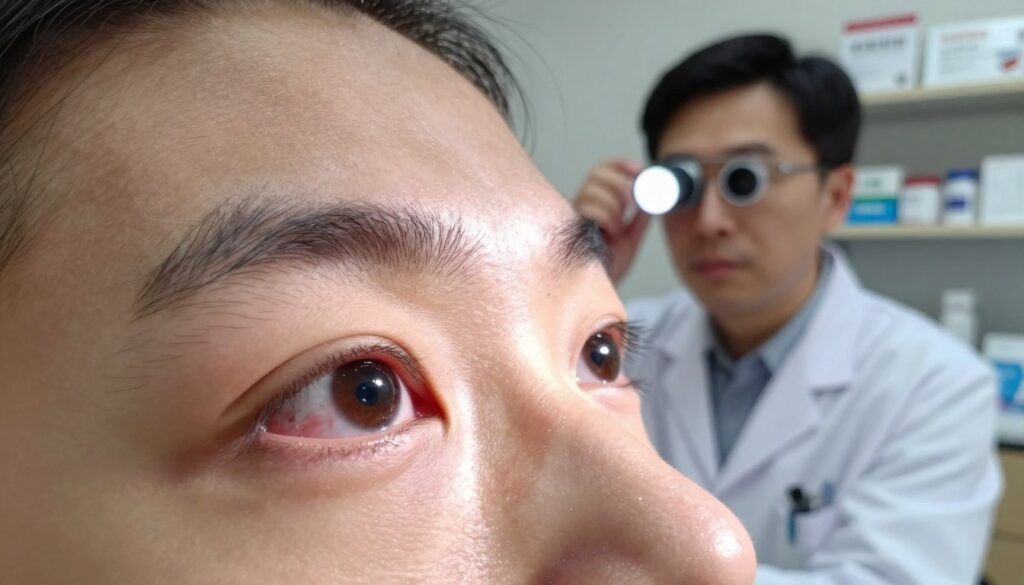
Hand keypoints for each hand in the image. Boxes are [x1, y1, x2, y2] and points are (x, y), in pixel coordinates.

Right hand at [572, 158, 650, 283]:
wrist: (598, 291)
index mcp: (597, 203)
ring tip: (620, 226)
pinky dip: (607, 216)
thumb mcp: (630, 239)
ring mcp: (575, 216)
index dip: (619, 164)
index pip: (603, 171)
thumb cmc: (609, 267)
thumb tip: (653, 200)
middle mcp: (582, 206)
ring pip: (592, 191)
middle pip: (596, 174)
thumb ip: (639, 220)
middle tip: (633, 202)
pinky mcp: (572, 227)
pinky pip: (588, 209)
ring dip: (614, 204)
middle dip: (619, 183)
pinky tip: (612, 232)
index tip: (639, 168)